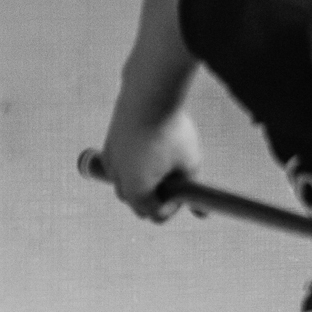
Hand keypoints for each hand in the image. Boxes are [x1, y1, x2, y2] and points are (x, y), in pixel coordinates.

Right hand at [98, 107, 201, 221]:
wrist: (147, 96)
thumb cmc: (171, 132)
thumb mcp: (190, 163)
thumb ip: (193, 190)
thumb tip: (203, 213)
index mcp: (138, 191)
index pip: (155, 214)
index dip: (174, 206)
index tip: (186, 189)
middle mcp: (118, 181)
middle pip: (137, 203)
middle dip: (156, 196)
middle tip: (175, 176)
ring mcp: (110, 164)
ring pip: (127, 185)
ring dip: (144, 181)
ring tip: (163, 161)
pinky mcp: (108, 147)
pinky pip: (121, 166)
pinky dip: (134, 165)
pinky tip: (151, 148)